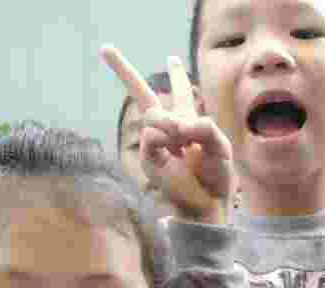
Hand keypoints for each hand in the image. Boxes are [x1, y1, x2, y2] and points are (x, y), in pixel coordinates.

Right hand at [102, 45, 233, 223]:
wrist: (207, 202)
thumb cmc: (216, 176)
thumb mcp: (219, 146)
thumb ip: (205, 127)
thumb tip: (178, 124)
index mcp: (188, 122)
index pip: (181, 93)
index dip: (177, 76)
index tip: (171, 58)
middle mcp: (168, 128)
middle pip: (142, 94)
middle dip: (123, 70)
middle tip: (105, 48)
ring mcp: (155, 141)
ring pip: (152, 114)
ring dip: (169, 125)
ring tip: (183, 141)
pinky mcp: (148, 156)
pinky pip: (151, 135)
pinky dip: (165, 139)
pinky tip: (175, 152)